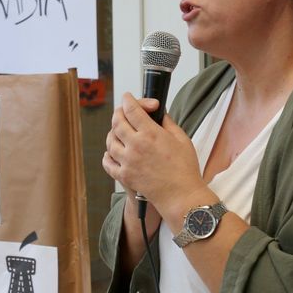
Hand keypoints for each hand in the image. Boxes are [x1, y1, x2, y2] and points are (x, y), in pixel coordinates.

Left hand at [101, 93, 206, 219]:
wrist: (182, 196)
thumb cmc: (185, 168)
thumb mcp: (181, 138)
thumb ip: (167, 122)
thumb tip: (157, 113)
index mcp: (150, 134)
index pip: (131, 109)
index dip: (128, 100)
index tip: (128, 97)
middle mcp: (135, 146)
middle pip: (117, 122)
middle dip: (119, 113)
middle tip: (123, 112)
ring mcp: (127, 162)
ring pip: (110, 141)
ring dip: (113, 133)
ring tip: (120, 132)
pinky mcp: (124, 176)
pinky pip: (108, 162)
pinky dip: (108, 155)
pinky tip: (113, 152)